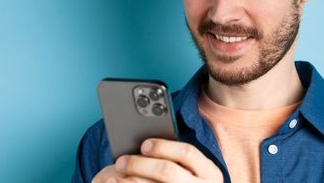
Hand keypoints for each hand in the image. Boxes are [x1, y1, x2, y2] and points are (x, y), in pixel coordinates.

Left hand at [95, 138, 222, 182]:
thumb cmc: (187, 182)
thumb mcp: (192, 171)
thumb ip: (177, 159)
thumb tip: (144, 145)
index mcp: (210, 172)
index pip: (187, 152)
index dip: (164, 146)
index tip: (143, 144)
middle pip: (168, 171)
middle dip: (141, 164)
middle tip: (121, 162)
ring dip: (131, 181)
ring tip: (113, 177)